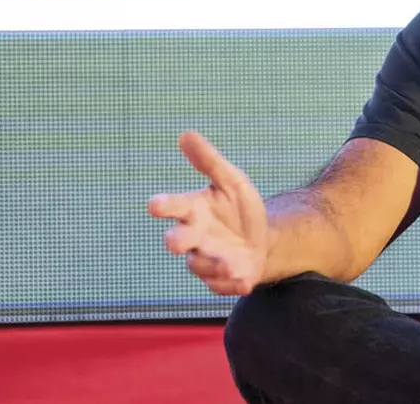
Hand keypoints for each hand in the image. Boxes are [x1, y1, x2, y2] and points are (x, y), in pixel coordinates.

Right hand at [148, 131, 268, 295]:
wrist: (264, 239)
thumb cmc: (239, 208)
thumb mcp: (231, 181)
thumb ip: (209, 161)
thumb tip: (186, 134)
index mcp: (193, 210)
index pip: (173, 206)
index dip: (163, 205)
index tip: (155, 204)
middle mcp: (195, 237)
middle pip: (177, 240)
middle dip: (176, 241)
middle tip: (175, 242)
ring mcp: (207, 260)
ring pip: (199, 265)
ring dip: (212, 263)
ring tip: (230, 262)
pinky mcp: (222, 279)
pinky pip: (221, 285)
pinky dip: (231, 284)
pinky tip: (244, 281)